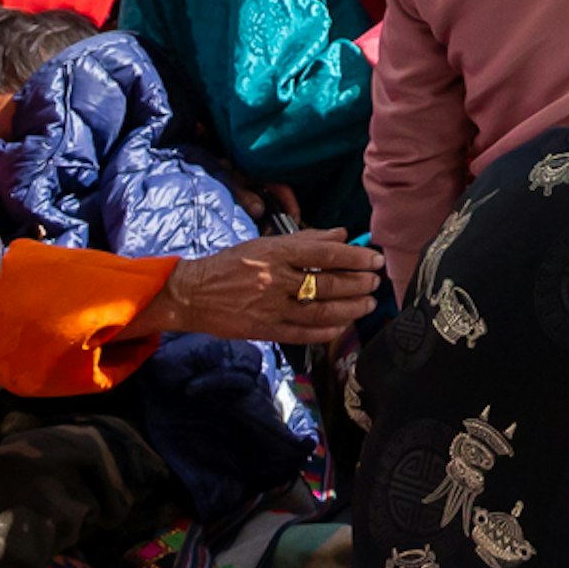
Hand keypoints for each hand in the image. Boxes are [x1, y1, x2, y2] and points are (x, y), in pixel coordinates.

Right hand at [144, 232, 382, 346]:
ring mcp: (270, 307)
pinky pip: (302, 333)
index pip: (326, 254)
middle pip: (328, 284)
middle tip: (375, 283)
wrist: (192, 294)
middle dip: (358, 284)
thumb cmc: (232, 264)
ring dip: (350, 309)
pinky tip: (341, 326)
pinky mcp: (264, 330)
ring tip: (366, 304)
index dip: (355, 258)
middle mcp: (277, 280)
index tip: (375, 260)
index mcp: (278, 253)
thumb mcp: (267, 243)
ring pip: (320, 311)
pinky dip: (326, 331)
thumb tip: (342, 234)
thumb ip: (307, 239)